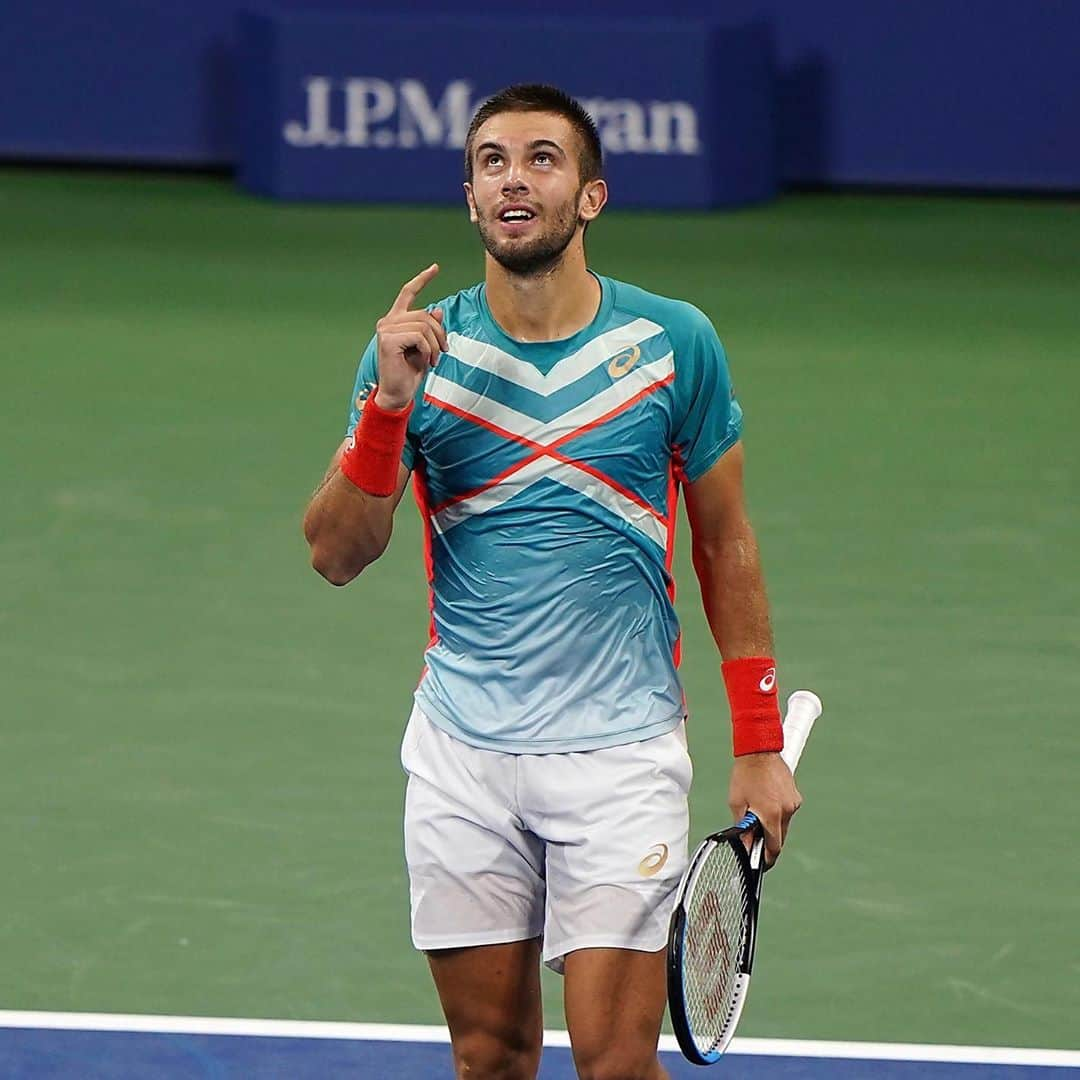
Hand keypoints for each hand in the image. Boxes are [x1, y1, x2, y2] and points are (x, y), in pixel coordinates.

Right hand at [374, 263, 447, 409]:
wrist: (397, 394)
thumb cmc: (410, 373)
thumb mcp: (426, 347)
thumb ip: (429, 329)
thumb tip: (437, 310)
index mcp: (395, 320)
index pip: (407, 293)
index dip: (422, 280)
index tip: (435, 268)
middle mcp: (387, 321)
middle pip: (424, 314)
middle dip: (440, 333)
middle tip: (443, 352)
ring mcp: (385, 329)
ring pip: (424, 325)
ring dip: (435, 345)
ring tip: (434, 360)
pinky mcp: (388, 339)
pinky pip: (419, 336)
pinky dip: (428, 350)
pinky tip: (426, 361)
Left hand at [728, 752, 801, 867]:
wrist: (759, 750)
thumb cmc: (745, 774)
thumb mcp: (737, 802)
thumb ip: (743, 826)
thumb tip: (746, 845)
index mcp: (771, 814)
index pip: (774, 847)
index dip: (766, 859)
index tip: (760, 864)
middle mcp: (786, 811)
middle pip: (780, 838)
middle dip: (768, 842)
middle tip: (754, 840)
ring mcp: (793, 803)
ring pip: (784, 825)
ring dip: (773, 825)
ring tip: (757, 812)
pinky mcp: (795, 796)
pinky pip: (787, 812)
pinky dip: (778, 813)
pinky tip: (766, 801)